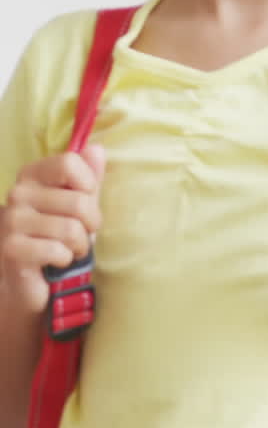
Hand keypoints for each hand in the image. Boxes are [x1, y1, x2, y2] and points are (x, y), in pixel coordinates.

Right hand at [0, 146, 104, 314]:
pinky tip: (56, 261)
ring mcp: (12, 219)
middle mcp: (18, 192)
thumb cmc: (58, 239)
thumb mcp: (79, 206)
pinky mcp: (11, 247)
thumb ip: (88, 178)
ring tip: (70, 249)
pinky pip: (57, 250)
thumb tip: (97, 148)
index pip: (70, 162)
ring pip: (71, 229)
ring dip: (79, 246)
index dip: (89, 187)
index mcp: (33, 175)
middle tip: (81, 236)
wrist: (30, 280)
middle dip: (90, 225)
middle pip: (79, 201)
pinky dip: (65, 260)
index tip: (85, 202)